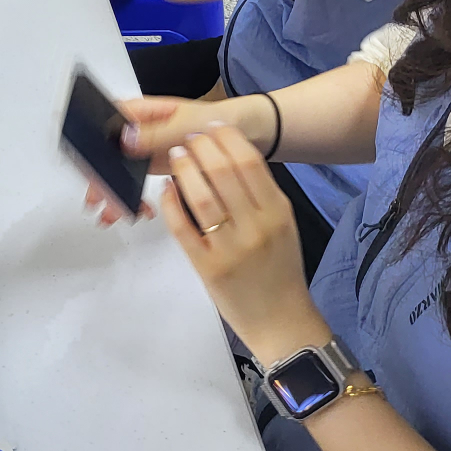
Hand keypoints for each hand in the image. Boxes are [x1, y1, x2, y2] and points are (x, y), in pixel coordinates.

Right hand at [80, 95, 246, 225]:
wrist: (244, 132)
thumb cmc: (214, 120)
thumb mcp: (184, 125)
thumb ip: (155, 133)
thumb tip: (125, 139)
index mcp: (140, 112)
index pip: (105, 123)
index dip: (92, 143)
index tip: (90, 165)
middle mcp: (138, 130)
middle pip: (108, 151)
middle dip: (100, 176)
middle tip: (97, 199)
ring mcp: (145, 149)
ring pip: (119, 169)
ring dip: (113, 190)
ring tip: (110, 213)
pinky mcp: (155, 166)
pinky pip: (135, 180)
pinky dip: (132, 195)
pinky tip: (137, 209)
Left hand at [160, 124, 330, 364]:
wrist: (282, 323)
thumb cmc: (281, 271)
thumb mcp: (283, 226)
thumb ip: (261, 195)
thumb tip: (228, 155)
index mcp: (278, 212)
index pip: (249, 161)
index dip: (226, 138)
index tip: (212, 127)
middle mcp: (257, 226)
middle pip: (223, 171)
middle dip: (201, 146)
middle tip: (189, 138)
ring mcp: (231, 248)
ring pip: (201, 195)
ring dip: (185, 169)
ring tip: (177, 156)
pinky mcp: (208, 268)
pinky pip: (182, 228)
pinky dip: (171, 204)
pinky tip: (167, 190)